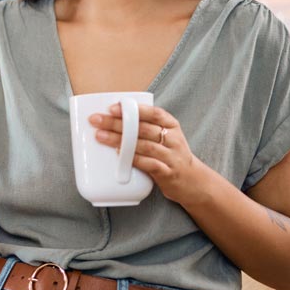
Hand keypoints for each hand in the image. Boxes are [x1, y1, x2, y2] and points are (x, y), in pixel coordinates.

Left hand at [88, 104, 207, 205]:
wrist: (192, 181)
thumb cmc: (170, 154)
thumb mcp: (164, 136)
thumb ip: (144, 127)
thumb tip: (110, 119)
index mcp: (171, 125)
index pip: (153, 113)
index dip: (133, 109)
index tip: (113, 108)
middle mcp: (173, 139)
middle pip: (143, 128)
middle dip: (117, 123)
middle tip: (97, 120)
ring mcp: (171, 156)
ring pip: (143, 145)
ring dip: (120, 140)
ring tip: (101, 136)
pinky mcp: (167, 173)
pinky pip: (149, 164)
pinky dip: (133, 159)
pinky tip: (119, 155)